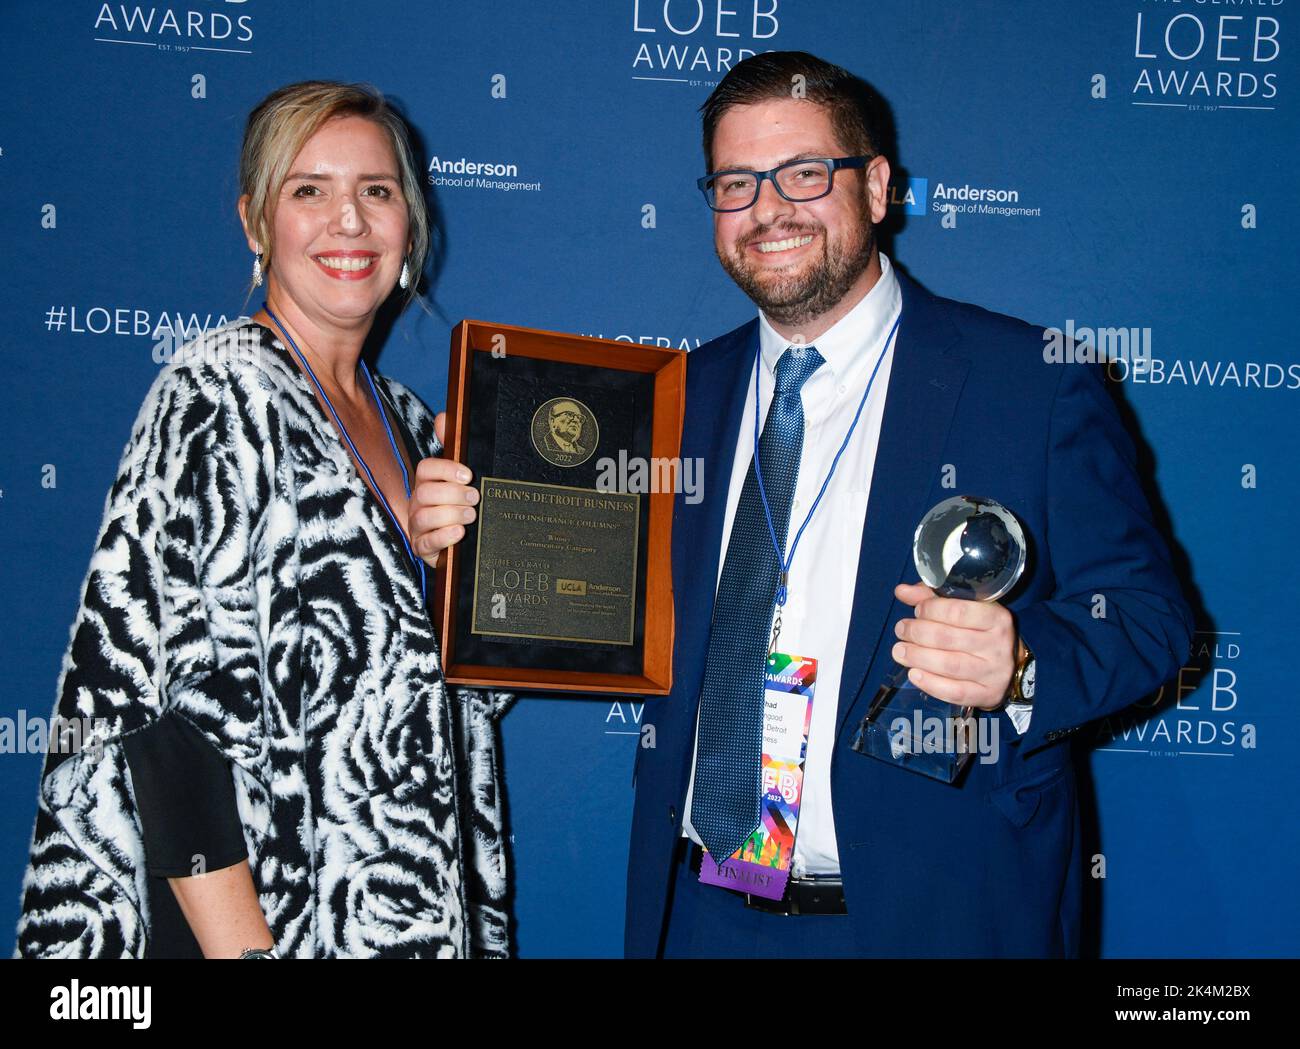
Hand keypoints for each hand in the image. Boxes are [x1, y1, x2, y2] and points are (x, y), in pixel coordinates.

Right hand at [408, 412, 478, 567]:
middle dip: (452, 494)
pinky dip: (443, 536)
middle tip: (475, 498)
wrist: (462, 542)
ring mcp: (418, 526)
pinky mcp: (422, 548)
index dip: (446, 469)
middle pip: (426, 492)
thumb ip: (452, 447)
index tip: (469, 475)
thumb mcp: (460, 477)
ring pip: (425, 517)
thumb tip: (443, 416)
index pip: (426, 468)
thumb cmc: (459, 505)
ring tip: (471, 515)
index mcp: (427, 482)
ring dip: (450, 514)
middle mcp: (418, 502)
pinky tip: (459, 532)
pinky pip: (427, 542)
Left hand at [890, 582, 1018, 709]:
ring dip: (918, 657)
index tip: (917, 611)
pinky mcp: (988, 695)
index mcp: (996, 618)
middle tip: (901, 630)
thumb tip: (902, 591)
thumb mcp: (963, 608)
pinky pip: (955, 692)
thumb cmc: (980, 631)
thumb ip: (932, 597)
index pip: (959, 611)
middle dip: (918, 633)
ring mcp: (994, 672)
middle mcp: (998, 645)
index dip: (931, 610)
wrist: (1012, 666)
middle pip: (949, 638)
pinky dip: (930, 683)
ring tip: (899, 651)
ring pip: (950, 665)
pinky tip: (914, 674)